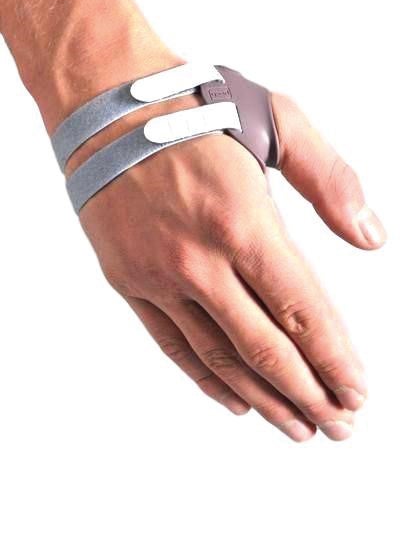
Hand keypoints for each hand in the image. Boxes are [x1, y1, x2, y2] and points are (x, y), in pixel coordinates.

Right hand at [77, 84, 385, 441]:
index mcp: (243, 221)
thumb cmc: (193, 108)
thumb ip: (331, 181)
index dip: (334, 359)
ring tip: (298, 428)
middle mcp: (199, 260)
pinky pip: (172, 345)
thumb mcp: (278, 120)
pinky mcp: (128, 281)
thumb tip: (370, 237)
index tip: (357, 393)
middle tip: (340, 426)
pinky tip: (237, 402)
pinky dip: (206, 380)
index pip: (301, 310)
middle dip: (309, 393)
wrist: (107, 104)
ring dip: (265, 398)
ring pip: (219, 357)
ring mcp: (159, 276)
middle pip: (265, 348)